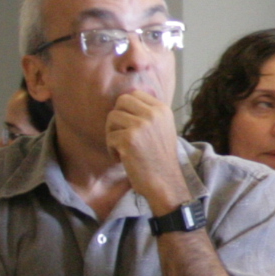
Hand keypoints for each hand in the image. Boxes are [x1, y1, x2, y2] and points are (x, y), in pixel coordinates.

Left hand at [106, 90, 188, 209]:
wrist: (165, 181)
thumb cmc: (160, 157)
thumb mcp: (163, 128)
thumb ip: (149, 113)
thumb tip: (126, 97)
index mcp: (162, 109)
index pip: (135, 93)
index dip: (127, 108)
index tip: (130, 125)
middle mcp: (153, 114)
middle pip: (121, 101)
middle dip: (117, 118)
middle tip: (122, 134)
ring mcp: (141, 126)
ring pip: (112, 118)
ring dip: (113, 134)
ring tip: (123, 148)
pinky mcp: (128, 139)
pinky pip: (109, 137)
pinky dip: (112, 150)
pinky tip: (123, 159)